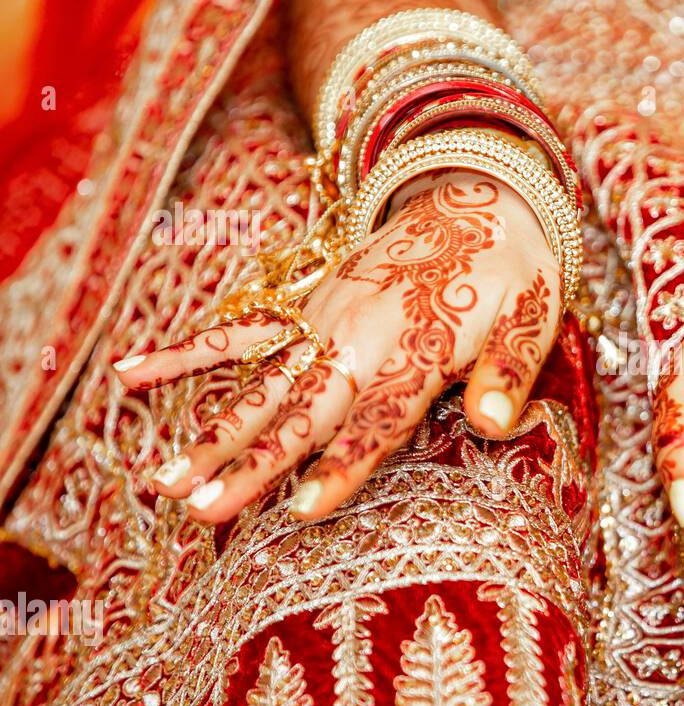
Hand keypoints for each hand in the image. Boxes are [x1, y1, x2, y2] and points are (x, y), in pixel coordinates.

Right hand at [114, 170, 560, 522]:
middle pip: (301, 413)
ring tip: (164, 479)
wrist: (479, 195)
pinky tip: (129, 374)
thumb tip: (497, 425)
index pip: (376, 421)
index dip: (341, 466)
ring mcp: (323, 321)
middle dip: (252, 464)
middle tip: (202, 510)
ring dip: (213, 431)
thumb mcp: (531, 319)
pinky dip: (184, 353)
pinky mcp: (305, 306)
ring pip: (259, 386)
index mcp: (415, 350)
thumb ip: (509, 373)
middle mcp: (358, 339)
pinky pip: (239, 331)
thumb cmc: (510, 271)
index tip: (302, 508)